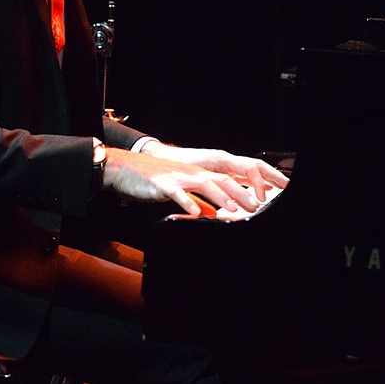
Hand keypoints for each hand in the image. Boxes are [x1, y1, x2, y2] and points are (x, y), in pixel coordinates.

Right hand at [141, 142, 288, 202]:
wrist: (124, 169)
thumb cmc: (151, 180)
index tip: (260, 200)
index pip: (226, 179)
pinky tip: (196, 213)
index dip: (244, 188)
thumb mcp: (178, 191)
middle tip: (256, 206)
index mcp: (196, 174)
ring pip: (204, 184)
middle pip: (221, 180)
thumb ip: (196, 201)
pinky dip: (188, 203)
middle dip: (240, 193)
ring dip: (221, 197)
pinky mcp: (162, 184)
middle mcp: (190, 173)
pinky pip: (177, 194)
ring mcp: (177, 177)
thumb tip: (211, 214)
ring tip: (234, 209)